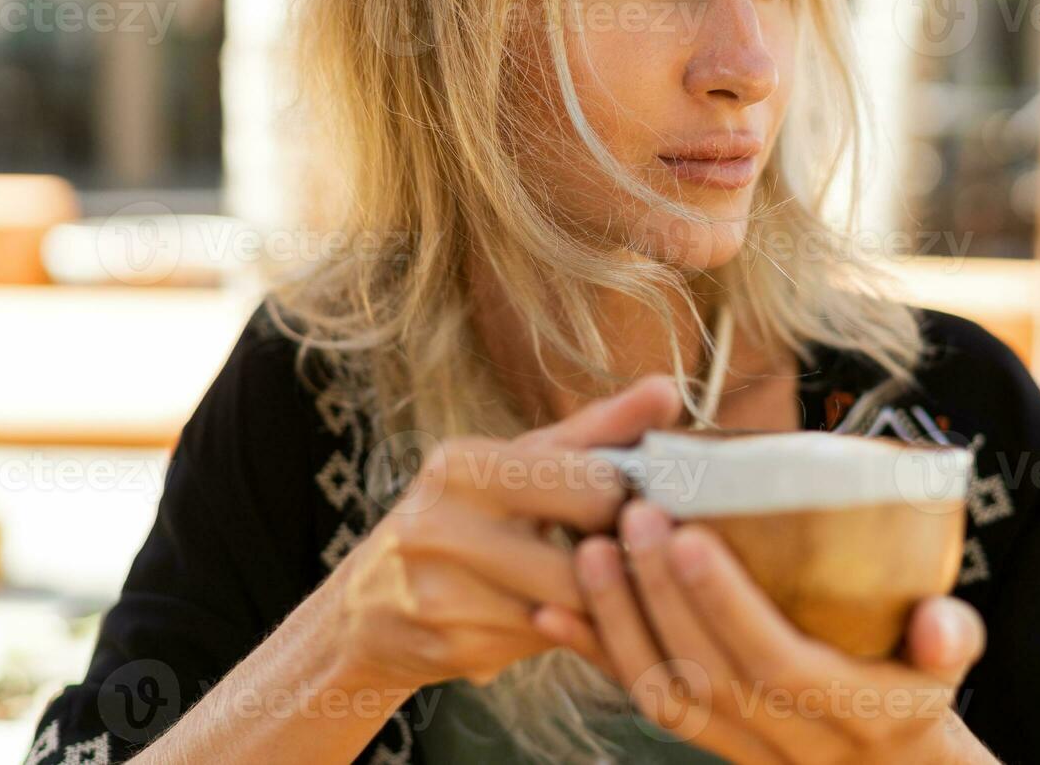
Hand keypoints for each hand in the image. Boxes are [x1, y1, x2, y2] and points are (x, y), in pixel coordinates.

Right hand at [329, 375, 683, 690]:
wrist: (370, 608)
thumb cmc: (464, 517)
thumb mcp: (518, 463)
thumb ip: (597, 430)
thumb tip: (668, 390)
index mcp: (462, 465)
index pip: (594, 485)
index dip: (628, 501)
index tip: (629, 504)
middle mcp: (441, 526)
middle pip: (588, 558)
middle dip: (614, 557)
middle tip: (614, 549)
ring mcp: (442, 594)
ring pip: (575, 609)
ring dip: (595, 601)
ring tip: (584, 581)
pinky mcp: (455, 649)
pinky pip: (551, 643)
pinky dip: (563, 632)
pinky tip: (545, 616)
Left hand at [535, 502, 994, 764]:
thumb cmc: (912, 684)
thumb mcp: (944, 664)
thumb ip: (948, 637)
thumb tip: (941, 620)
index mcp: (850, 711)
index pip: (775, 660)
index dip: (726, 604)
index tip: (688, 535)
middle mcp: (785, 740)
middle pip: (705, 671)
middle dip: (659, 594)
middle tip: (631, 515)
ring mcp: (736, 744)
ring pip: (662, 693)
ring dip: (616, 622)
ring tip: (588, 549)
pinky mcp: (701, 736)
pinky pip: (639, 702)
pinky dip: (593, 657)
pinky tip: (552, 612)